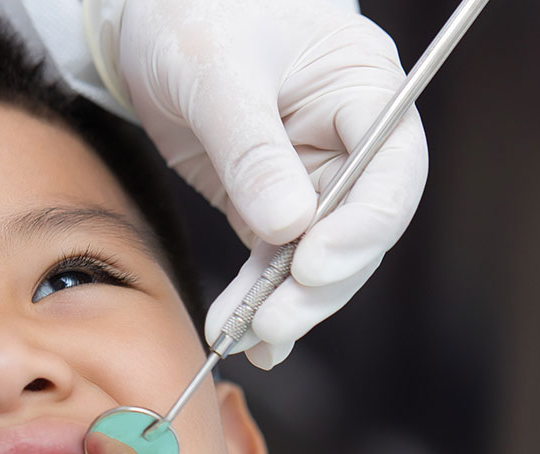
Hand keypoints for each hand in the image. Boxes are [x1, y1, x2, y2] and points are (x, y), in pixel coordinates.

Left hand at [90, 0, 426, 367]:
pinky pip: (278, 262)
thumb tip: (288, 227)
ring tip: (247, 336)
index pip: (392, 169)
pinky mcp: (269, 205)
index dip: (363, 225)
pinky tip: (244, 334)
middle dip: (320, 281)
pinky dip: (262, 299)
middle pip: (362, 227)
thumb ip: (252, 148)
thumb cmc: (195, 16)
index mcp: (364, 89)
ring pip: (321, 257)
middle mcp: (351, 140)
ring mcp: (312, 177)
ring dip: (289, 303)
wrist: (147, 16)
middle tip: (275, 320)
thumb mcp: (217, 72)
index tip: (314, 263)